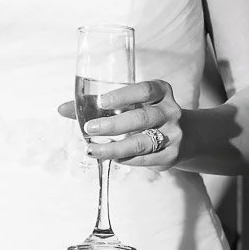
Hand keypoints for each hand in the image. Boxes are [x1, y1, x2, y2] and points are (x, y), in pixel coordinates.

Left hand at [57, 79, 183, 168]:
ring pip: (142, 142)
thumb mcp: (132, 104)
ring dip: (114, 148)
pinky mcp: (171, 156)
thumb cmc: (149, 115)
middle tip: (89, 129)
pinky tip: (111, 157)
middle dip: (113, 125)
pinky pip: (144, 159)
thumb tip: (61, 109)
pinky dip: (125, 159)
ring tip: (92, 150)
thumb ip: (98, 105)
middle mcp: (171, 111)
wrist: (187, 136)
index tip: (102, 102)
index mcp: (162, 92)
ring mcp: (173, 135)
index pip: (145, 90)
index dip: (124, 95)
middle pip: (141, 118)